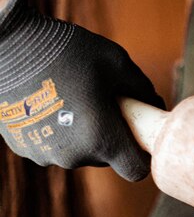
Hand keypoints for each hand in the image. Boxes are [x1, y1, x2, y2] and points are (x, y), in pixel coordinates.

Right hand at [0, 0, 163, 180]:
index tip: (141, 135)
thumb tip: (156, 107)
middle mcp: (73, 156)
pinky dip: (60, 130)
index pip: (136, 170)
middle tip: (106, 103)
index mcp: (101, 139)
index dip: (144, 155)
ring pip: (81, 151)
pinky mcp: (24, 148)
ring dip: (86, 132)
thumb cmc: (69, 51)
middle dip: (113, 135)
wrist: (8, 45)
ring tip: (76, 98)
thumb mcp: (117, 63)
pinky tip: (53, 101)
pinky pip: (55, 145)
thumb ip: (143, 90)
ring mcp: (45, 154)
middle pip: (108, 157)